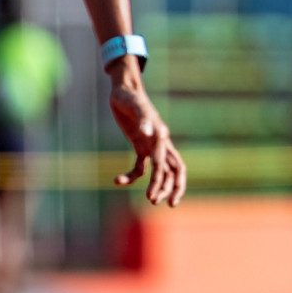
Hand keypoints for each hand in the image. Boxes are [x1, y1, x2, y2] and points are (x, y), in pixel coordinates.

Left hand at [107, 61, 185, 206]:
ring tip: (149, 200)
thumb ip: (143, 119)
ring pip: (161, 171)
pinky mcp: (140, 146)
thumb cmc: (130, 97)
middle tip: (160, 203)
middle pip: (174, 170)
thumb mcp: (134, 106)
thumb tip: (150, 133)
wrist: (124, 89)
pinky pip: (140, 166)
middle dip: (171, 188)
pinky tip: (117, 180)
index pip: (170, 163)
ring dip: (157, 185)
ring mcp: (151, 145)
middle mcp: (160, 142)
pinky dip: (131, 176)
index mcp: (162, 136)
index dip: (167, 181)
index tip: (156, 196)